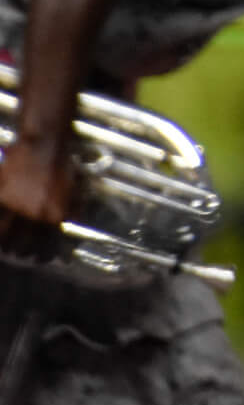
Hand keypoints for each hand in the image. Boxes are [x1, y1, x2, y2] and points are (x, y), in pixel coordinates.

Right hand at [0, 135, 76, 265]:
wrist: (45, 145)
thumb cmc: (62, 166)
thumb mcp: (75, 191)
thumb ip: (73, 210)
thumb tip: (70, 226)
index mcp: (55, 216)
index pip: (47, 248)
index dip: (42, 256)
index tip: (39, 258)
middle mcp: (34, 216)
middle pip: (22, 246)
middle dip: (21, 251)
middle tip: (19, 251)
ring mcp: (15, 207)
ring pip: (4, 236)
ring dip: (5, 242)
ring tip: (6, 244)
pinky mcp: (0, 198)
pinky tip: (1, 227)